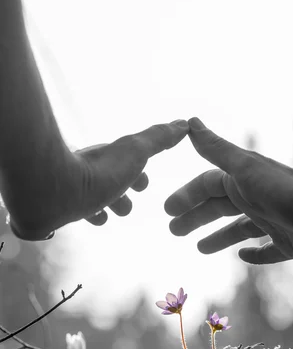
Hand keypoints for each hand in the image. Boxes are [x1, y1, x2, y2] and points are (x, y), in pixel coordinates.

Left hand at [10, 120, 188, 239]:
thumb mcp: (136, 152)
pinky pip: (64, 215)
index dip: (137, 174)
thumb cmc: (99, 172)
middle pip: (106, 183)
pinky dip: (73, 220)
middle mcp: (86, 172)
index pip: (125, 164)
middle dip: (119, 195)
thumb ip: (159, 139)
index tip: (144, 185)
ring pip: (86, 200)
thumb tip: (183, 123)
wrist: (54, 190)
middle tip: (125, 207)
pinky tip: (76, 225)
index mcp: (106, 159)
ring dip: (100, 209)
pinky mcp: (53, 211)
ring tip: (104, 219)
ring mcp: (69, 191)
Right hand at [164, 118, 292, 263]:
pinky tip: (243, 256)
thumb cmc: (283, 190)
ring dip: (219, 237)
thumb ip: (216, 149)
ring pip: (240, 230)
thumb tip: (189, 121)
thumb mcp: (243, 167)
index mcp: (243, 182)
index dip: (186, 197)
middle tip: (173, 231)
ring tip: (199, 249)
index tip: (166, 211)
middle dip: (196, 218)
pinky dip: (255, 254)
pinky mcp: (289, 245)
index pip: (207, 187)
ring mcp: (273, 223)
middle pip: (219, 209)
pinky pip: (268, 250)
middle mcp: (256, 200)